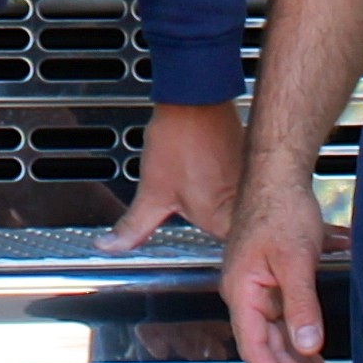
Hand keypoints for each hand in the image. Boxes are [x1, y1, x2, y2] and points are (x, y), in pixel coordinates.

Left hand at [101, 102, 240, 251]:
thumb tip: (111, 247)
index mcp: (224, 220)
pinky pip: (242, 195)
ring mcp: (252, 186)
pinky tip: (213, 188)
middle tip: (203, 229)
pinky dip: (229, 197)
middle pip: (239, 240)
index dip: (223, 264)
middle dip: (224, 241)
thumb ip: (132, 227)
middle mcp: (246, 206)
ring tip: (207, 207)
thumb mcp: (151, 191)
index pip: (233, 259)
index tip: (213, 262)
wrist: (195, 97)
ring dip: (227, 217)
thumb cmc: (180, 138)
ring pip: (241, 217)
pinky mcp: (251, 169)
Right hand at [221, 171, 339, 362]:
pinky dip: (300, 339)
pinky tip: (313, 352)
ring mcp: (257, 286)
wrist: (279, 174)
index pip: (254, 347)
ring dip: (299, 361)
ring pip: (277, 335)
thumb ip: (301, 306)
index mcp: (241, 291)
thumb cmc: (279, 207)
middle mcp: (245, 292)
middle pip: (267, 346)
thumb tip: (307, 345)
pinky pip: (284, 319)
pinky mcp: (271, 277)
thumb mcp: (295, 261)